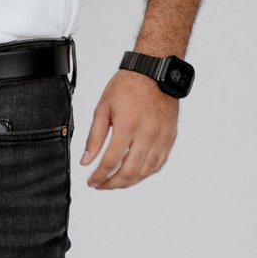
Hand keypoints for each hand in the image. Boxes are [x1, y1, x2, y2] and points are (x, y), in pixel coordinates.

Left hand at [81, 71, 178, 188]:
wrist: (154, 72)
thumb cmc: (128, 86)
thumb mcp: (103, 108)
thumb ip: (94, 137)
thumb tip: (86, 160)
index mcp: (127, 126)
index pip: (110, 162)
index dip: (99, 176)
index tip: (92, 181)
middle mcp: (147, 134)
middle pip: (130, 172)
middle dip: (113, 184)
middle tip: (102, 185)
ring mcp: (161, 137)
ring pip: (146, 171)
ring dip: (129, 181)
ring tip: (116, 182)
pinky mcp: (170, 137)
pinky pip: (159, 163)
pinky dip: (145, 173)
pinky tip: (134, 173)